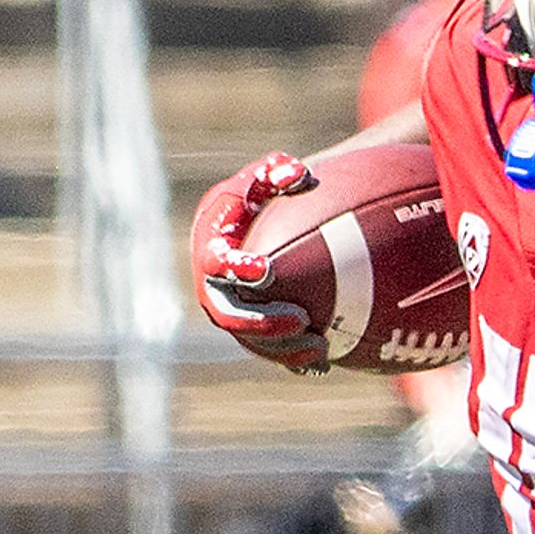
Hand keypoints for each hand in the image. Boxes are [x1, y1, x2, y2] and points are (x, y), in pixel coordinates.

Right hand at [192, 153, 335, 372]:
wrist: (257, 222)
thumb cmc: (265, 194)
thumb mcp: (268, 176)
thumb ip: (278, 170)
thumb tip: (299, 174)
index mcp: (211, 242)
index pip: (214, 260)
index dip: (236, 267)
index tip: (264, 271)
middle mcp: (212, 281)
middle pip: (226, 313)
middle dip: (259, 322)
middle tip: (301, 320)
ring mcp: (228, 308)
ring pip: (247, 341)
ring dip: (281, 349)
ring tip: (321, 348)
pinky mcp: (246, 328)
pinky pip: (266, 351)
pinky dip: (292, 360)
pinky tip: (323, 363)